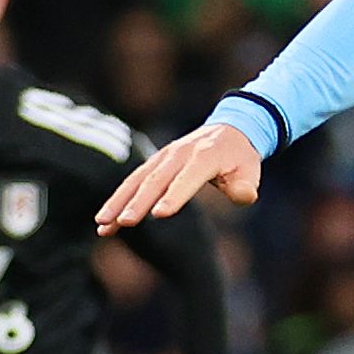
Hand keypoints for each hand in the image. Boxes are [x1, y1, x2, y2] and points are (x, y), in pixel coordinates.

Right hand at [98, 119, 262, 233]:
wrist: (229, 130)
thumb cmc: (240, 157)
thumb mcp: (251, 170)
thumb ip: (246, 186)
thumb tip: (245, 195)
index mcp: (205, 155)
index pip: (189, 177)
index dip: (175, 194)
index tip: (159, 213)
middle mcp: (180, 153)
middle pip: (156, 179)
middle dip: (138, 201)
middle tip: (124, 222)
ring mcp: (164, 157)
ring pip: (137, 180)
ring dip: (119, 201)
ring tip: (103, 224)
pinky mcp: (154, 163)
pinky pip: (133, 182)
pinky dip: (118, 200)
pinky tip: (105, 221)